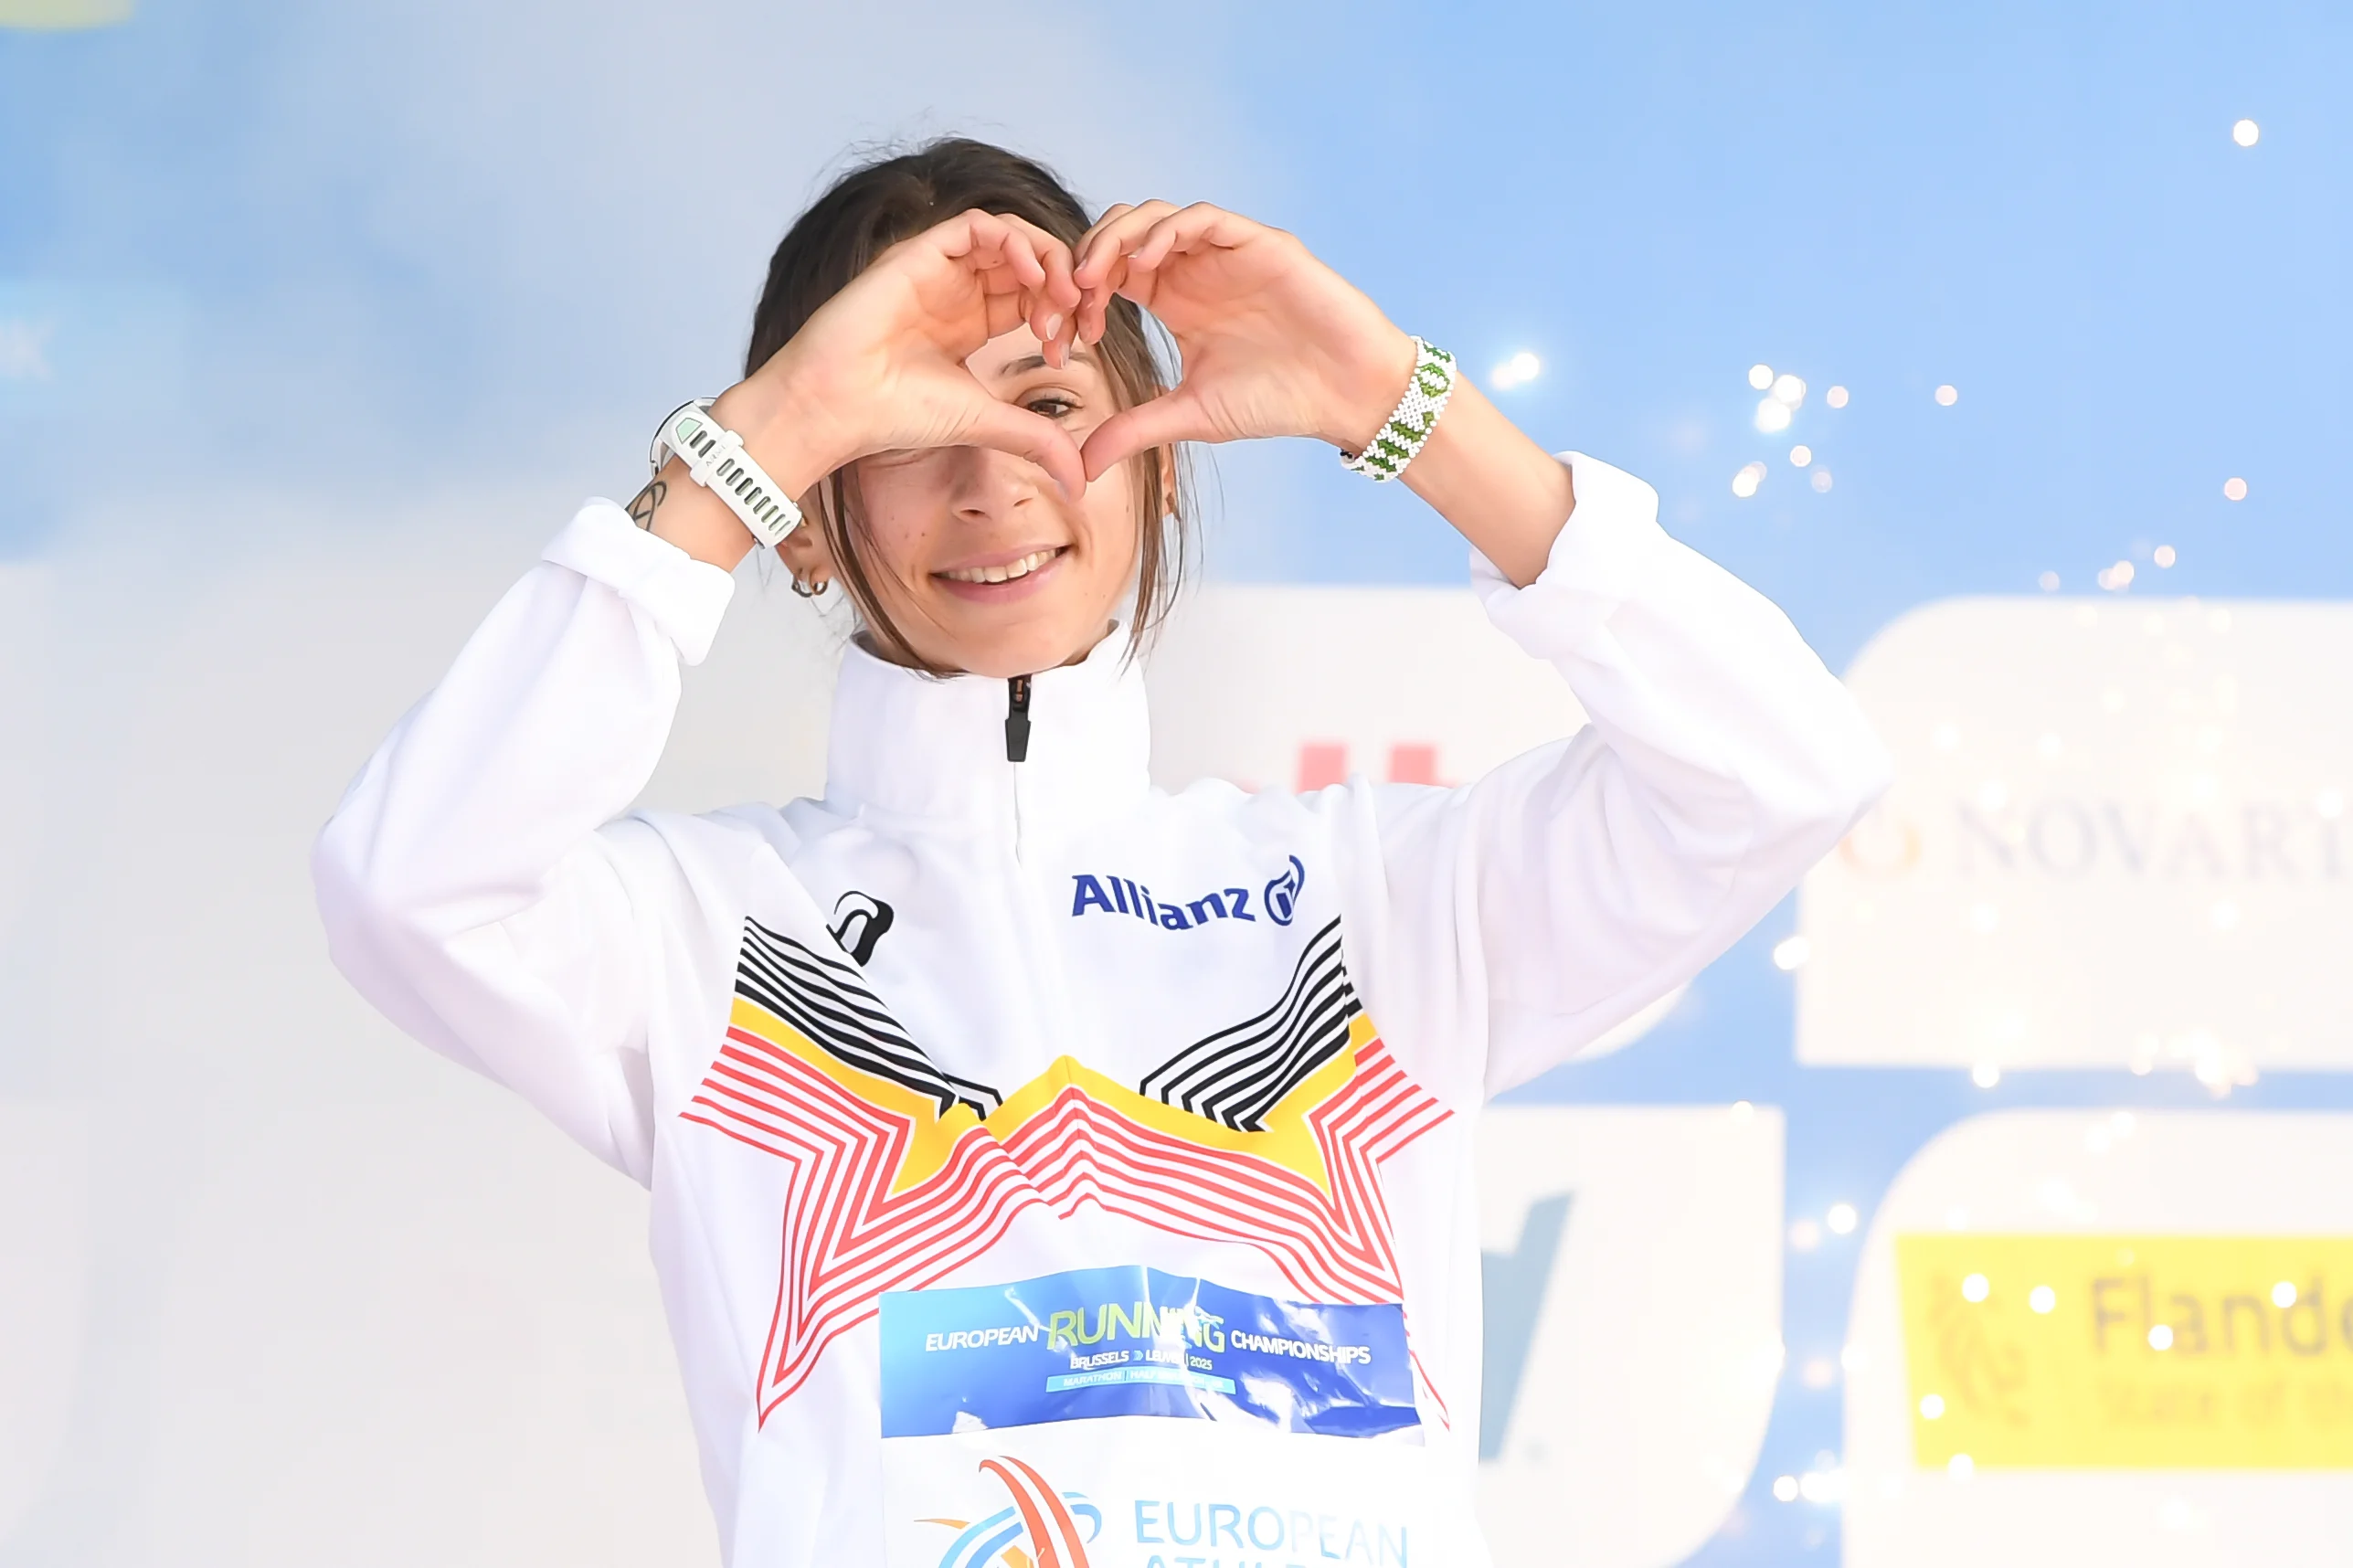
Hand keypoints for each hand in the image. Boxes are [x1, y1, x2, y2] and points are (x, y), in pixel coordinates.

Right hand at [725, 209, 1087, 501]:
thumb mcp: (988, 422)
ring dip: (1047, 257)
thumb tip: (1082, 483)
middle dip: (1065, 283)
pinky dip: (1014, 239)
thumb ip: (1038, 441)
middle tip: (1079, 316)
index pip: (1033, 295)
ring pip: (1010, 236)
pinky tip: (1031, 275)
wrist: (838, 406)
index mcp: (971, 322)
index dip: (1064, 312)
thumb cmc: (898, 415)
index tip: (1073, 347)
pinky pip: (977, 224)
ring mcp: (938, 269)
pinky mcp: (918, 252)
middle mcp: (956, 290)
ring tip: (1062, 296)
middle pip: (1029, 261)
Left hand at [1069, 202, 1416, 480]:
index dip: (1078, 295)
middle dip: (1086, 258)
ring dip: (1118, 238)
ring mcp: (1226, 251)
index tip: (1060, 332)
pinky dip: (1168, 231)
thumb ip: (1134, 429)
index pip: (1109, 274)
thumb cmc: (1276, 401)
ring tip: (1096, 276)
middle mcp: (1196, 268)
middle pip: (1122, 234)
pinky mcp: (1259, 243)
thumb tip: (1079, 467)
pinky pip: (1203, 218)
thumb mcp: (1190, 414)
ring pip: (1156, 216)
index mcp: (1174, 300)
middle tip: (1068, 296)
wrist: (1344, 394)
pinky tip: (1146, 263)